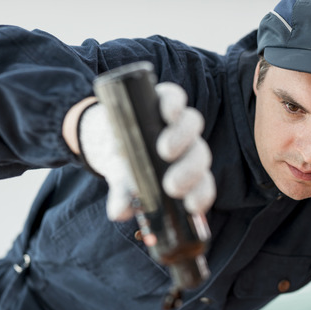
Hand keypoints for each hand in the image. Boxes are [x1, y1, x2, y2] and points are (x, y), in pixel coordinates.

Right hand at [77, 83, 214, 220]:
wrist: (108, 140)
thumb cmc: (124, 169)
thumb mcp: (122, 185)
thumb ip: (124, 199)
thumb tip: (120, 211)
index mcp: (186, 176)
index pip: (202, 187)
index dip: (201, 196)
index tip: (190, 206)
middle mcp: (189, 149)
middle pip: (199, 156)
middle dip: (189, 172)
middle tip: (172, 185)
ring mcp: (179, 123)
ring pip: (192, 126)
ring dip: (182, 138)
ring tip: (165, 150)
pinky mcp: (167, 99)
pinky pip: (176, 98)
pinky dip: (173, 104)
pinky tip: (168, 112)